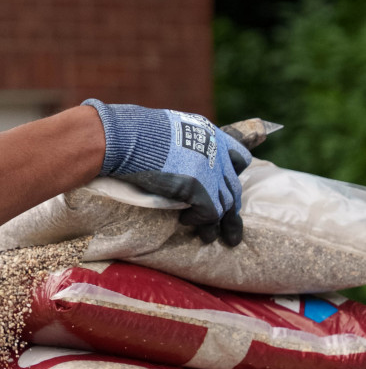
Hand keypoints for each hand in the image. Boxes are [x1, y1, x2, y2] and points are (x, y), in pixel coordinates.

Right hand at [83, 99, 251, 245]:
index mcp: (211, 135)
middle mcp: (217, 151)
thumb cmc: (137, 133)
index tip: (226, 191)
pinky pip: (210, 213)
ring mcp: (211, 169)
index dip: (233, 177)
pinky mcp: (199, 186)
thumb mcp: (170, 131)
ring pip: (225, 205)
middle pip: (233, 188)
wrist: (129, 136)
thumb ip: (183, 145)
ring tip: (207, 237)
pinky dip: (199, 221)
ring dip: (215, 224)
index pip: (239, 158)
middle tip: (231, 234)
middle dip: (231, 213)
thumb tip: (176, 160)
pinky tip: (185, 222)